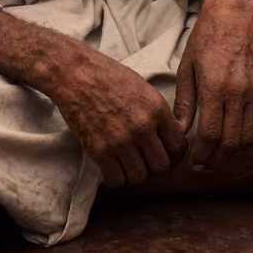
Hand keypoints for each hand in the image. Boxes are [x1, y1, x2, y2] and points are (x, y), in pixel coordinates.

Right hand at [47, 46, 187, 187]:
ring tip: (126, 163)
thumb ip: (158, 113)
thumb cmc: (107, 75)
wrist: (74, 72)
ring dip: (134, 173)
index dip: (173, 153)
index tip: (163, 152)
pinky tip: (111, 166)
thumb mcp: (142, 87)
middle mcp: (143, 127)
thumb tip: (170, 135)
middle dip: (154, 165)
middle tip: (144, 159)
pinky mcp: (99, 151)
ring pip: (140, 177)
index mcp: (157, 108)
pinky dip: (115, 177)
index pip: (178, 146)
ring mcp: (121, 141)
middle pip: (162, 166)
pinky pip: (116, 180)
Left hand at [172, 0, 252, 163]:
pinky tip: (234, 138)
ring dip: (233, 152)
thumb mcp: (187, 68)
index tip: (193, 161)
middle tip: (204, 164)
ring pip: (248, 138)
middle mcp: (237, 93)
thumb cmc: (205, 40)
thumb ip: (184, 103)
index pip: (210, 134)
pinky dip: (248, 138)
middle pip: (231, 142)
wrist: (234, 17)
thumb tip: (179, 132)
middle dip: (216, 159)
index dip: (201, 154)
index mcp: (214, 87)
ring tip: (217, 155)